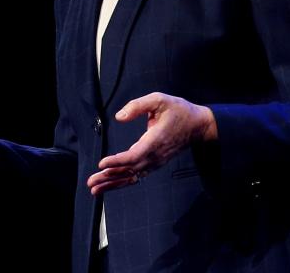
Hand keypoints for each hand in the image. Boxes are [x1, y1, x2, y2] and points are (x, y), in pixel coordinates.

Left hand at [87, 92, 216, 194]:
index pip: (133, 156)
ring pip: (132, 176)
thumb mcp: (159, 100)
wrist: (198, 125)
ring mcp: (156, 161)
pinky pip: (138, 175)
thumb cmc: (178, 110)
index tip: (101, 164)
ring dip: (113, 183)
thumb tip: (119, 116)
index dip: (117, 161)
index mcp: (155, 140)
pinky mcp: (155, 163)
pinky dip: (123, 181)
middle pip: (129, 170)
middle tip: (91, 183)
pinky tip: (111, 185)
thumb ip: (138, 106)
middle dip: (109, 177)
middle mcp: (155, 155)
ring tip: (95, 189)